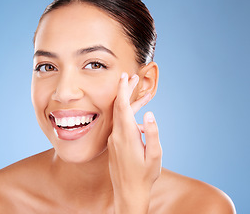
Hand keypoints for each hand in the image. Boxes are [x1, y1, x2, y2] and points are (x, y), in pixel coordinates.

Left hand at [107, 72, 161, 213]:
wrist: (128, 192)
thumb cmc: (144, 175)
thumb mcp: (154, 155)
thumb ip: (152, 133)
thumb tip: (150, 114)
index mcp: (127, 135)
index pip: (122, 106)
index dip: (123, 89)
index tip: (124, 77)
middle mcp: (117, 135)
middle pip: (119, 107)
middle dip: (125, 91)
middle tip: (131, 77)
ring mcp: (114, 139)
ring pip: (120, 116)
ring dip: (129, 104)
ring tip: (143, 95)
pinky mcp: (114, 144)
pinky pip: (121, 125)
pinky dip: (129, 117)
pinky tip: (141, 119)